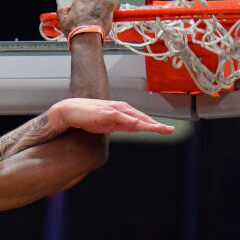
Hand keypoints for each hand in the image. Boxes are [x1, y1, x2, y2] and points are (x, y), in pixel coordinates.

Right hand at [50, 98, 174, 135]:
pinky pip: (122, 118)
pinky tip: (140, 125)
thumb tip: (134, 128)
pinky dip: (132, 121)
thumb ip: (121, 126)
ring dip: (148, 123)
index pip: (141, 119)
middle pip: (142, 118)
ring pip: (135, 118)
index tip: (166, 130)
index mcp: (122, 112)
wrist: (69, 111)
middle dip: (156, 125)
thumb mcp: (109, 124)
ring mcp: (114, 110)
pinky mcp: (106, 113)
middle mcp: (121, 109)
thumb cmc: (87, 117)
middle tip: (170, 130)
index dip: (154, 125)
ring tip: (160, 129)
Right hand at [57, 0, 116, 35]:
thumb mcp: (62, 22)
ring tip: (102, 18)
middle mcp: (87, 0)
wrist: (86, 37)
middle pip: (92, 1)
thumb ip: (61, 12)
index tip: (86, 17)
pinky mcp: (107, 5)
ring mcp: (98, 2)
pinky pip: (114, 3)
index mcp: (77, 3)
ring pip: (102, 2)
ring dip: (102, 8)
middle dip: (93, 9)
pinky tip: (114, 12)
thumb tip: (63, 8)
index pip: (81, 3)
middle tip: (94, 19)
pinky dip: (115, 7)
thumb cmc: (76, 32)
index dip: (84, 11)